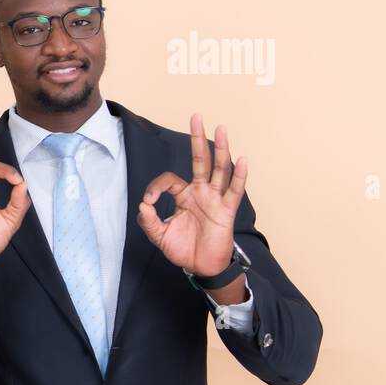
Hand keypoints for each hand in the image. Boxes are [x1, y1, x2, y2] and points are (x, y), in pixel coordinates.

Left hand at [137, 113, 247, 276]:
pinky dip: (240, 176)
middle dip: (197, 139)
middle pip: (199, 160)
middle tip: (195, 117)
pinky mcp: (226, 211)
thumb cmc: (183, 249)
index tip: (148, 202)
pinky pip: (235, 191)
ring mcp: (215, 199)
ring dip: (220, 149)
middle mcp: (201, 192)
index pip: (170, 179)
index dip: (156, 187)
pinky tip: (242, 159)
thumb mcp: (159, 235)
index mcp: (184, 195)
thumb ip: (149, 221)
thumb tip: (143, 205)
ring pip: (219, 169)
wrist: (201, 267)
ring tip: (221, 128)